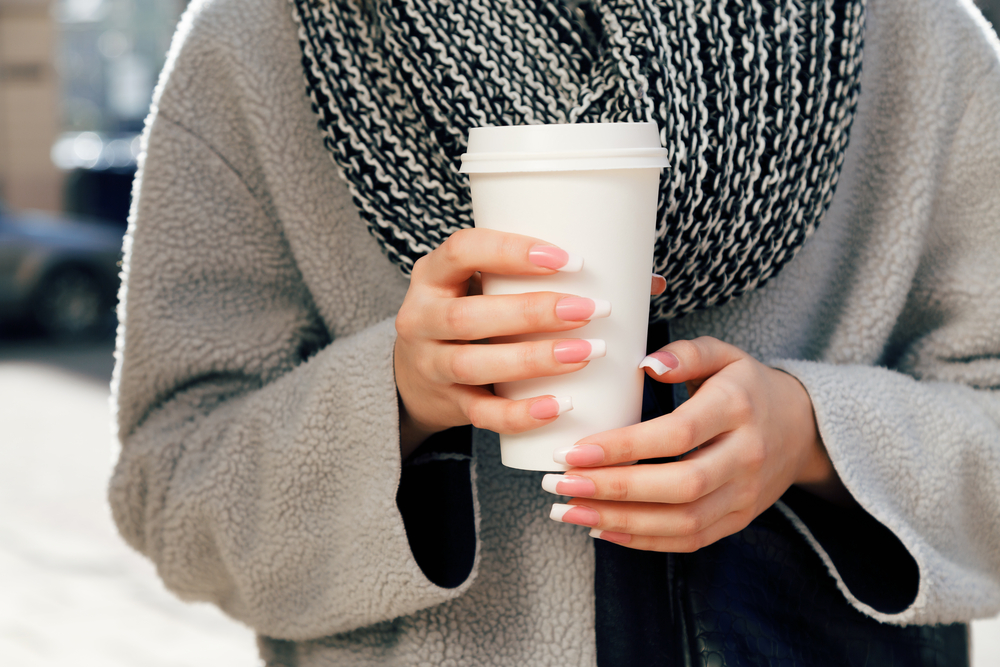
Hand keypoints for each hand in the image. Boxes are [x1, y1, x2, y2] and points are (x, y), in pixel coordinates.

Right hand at [395, 228, 660, 458]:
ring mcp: (429, 364)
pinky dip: (521, 413)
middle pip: (470, 315)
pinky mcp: (447, 404)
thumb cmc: (474, 315)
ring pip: (474, 364)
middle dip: (533, 312)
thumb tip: (650, 282)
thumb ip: (552, 278)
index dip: (512, 251)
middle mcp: (420, 317)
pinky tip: (560, 407)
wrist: (414, 375)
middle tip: (591, 309)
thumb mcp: (490, 287)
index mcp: (434, 274)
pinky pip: (482, 413)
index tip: (569, 259)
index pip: (463, 250)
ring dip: (534, 359)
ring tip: (587, 352)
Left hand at [542, 336, 849, 550]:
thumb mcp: (724, 354)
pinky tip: (601, 529)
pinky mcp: (738, 520)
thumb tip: (646, 364)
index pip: (676, 434)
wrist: (803, 429)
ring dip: (619, 521)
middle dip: (614, 489)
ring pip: (681, 521)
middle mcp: (745, 456)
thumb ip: (686, 353)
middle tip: (560, 485)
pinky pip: (689, 540)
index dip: (623, 446)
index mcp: (737, 408)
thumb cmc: (746, 386)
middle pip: (679, 485)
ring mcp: (745, 495)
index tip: (573, 450)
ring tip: (568, 511)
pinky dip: (643, 540)